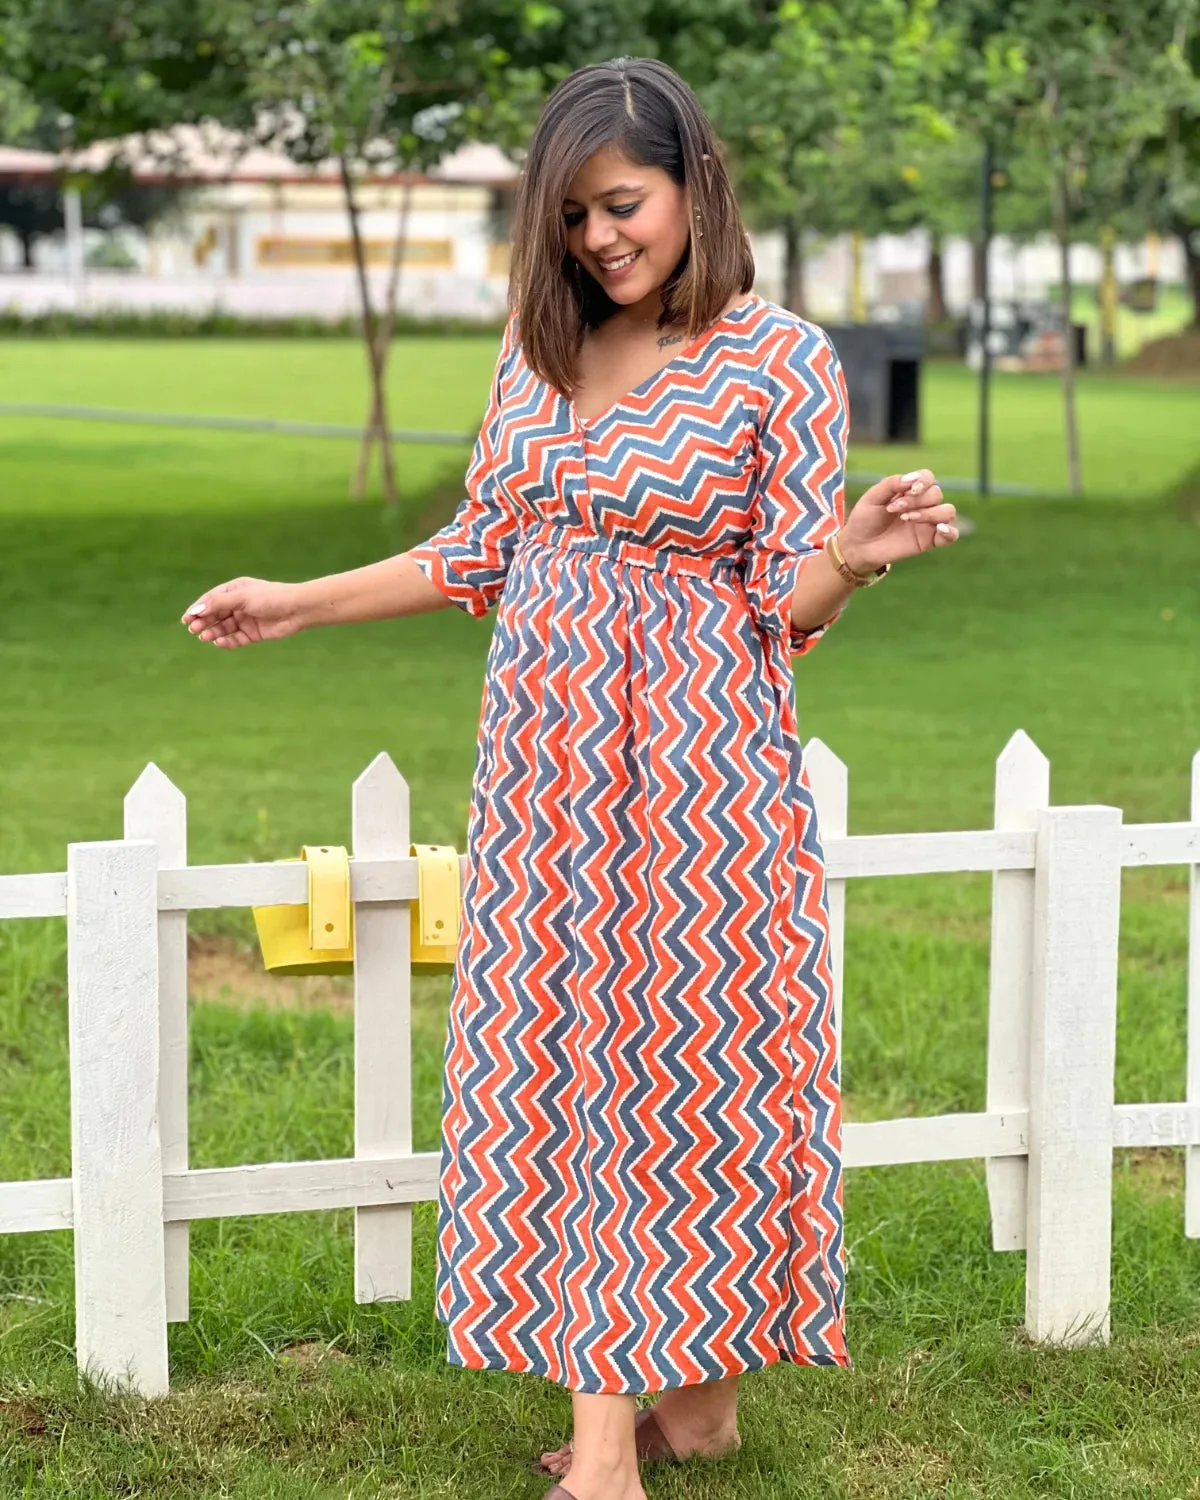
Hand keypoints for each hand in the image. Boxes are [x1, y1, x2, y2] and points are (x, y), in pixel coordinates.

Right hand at [180, 577, 307, 647]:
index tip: (186, 619)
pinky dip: (227, 641)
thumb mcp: (242, 598)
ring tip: (204, 637)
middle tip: (194, 629)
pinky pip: (236, 639)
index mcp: (235, 590)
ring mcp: (246, 620)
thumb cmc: (270, 597)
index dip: (197, 609)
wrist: (297, 609)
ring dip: (213, 632)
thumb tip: (195, 610)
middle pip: (216, 614)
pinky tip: (219, 642)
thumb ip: (218, 603)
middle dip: (204, 622)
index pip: (211, 599)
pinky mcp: (253, 633)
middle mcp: (238, 605)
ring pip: (224, 628)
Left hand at [837, 469, 958, 574]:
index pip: (928, 477)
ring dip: (930, 513)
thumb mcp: (872, 497)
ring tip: (907, 519)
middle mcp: (922, 505)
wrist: (859, 546)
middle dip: (917, 500)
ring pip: (948, 511)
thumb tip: (913, 478)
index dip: (923, 481)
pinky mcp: (929, 541)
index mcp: (909, 491)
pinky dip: (950, 531)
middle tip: (895, 509)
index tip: (909, 490)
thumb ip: (891, 484)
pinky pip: (952, 535)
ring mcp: (927, 523)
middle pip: (936, 494)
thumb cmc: (865, 519)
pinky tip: (939, 529)